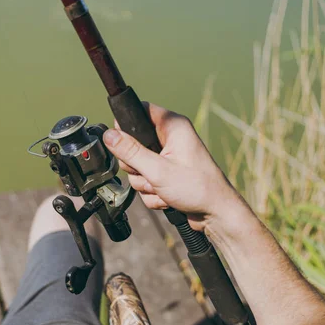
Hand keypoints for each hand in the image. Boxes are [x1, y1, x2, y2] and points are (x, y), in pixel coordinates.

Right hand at [103, 102, 243, 231]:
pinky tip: (167, 197)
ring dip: (145, 183)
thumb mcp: (158, 170)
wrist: (215, 214)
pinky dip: (152, 193)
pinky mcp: (166, 174)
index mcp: (173, 126)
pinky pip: (146, 181)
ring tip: (162, 189)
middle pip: (133, 144)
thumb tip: (109, 135)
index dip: (126, 126)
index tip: (124, 143)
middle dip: (137, 166)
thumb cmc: (197, 188)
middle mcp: (171, 139)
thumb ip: (131, 152)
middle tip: (151, 175)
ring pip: (138, 166)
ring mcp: (168, 158)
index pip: (140, 110)